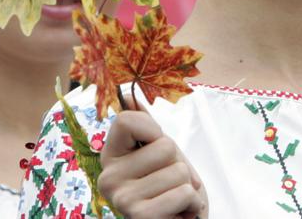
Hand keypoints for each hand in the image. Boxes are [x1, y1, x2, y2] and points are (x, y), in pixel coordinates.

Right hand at [98, 104, 208, 218]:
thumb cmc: (169, 188)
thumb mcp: (159, 155)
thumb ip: (146, 128)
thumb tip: (130, 96)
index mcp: (111, 157)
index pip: (125, 120)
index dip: (153, 129)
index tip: (156, 146)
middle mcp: (108, 178)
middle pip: (165, 146)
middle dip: (179, 164)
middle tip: (170, 184)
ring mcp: (122, 199)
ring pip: (179, 171)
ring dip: (187, 187)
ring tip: (174, 199)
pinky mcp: (140, 217)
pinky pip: (184, 193)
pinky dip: (192, 203)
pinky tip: (179, 213)